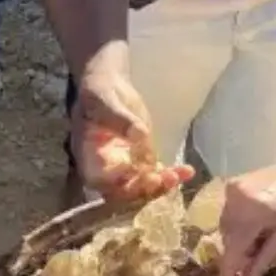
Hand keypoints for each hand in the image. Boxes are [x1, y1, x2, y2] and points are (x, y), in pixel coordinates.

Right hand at [71, 50, 191, 201]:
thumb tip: (139, 134)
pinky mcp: (142, 160)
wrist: (110, 84)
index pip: (98, 179)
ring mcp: (125, 165)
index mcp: (88, 154)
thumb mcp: (105, 101)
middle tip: (166, 179)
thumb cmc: (99, 92)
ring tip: (181, 174)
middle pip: (122, 190)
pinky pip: (155, 173)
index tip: (139, 175)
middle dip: (145, 189)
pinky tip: (187, 171)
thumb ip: (119, 119)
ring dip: (162, 184)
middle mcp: (105, 167)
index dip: (117, 184)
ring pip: (142, 185)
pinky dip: (171, 174)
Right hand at [218, 162, 275, 275]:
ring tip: (252, 246)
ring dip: (235, 240)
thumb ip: (264, 260)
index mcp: (253, 214)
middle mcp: (236, 201)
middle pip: (226, 238)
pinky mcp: (231, 184)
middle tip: (246, 269)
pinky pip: (227, 212)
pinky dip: (235, 225)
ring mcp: (231, 190)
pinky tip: (250, 228)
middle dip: (234, 255)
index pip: (233, 249)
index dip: (228, 272)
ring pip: (224, 226)